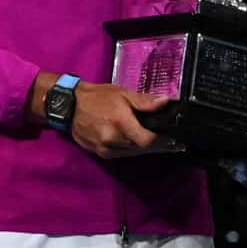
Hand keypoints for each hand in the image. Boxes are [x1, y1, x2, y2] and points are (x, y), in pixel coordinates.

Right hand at [68, 82, 186, 159]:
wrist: (69, 106)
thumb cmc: (98, 97)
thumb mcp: (123, 94)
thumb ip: (144, 101)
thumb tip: (166, 102)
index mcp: (120, 124)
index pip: (147, 140)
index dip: (164, 142)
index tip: (177, 141)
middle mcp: (113, 140)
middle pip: (143, 148)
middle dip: (159, 146)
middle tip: (175, 144)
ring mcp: (105, 149)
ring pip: (133, 153)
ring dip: (148, 149)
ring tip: (163, 145)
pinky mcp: (100, 153)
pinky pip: (123, 154)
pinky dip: (134, 150)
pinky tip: (142, 144)